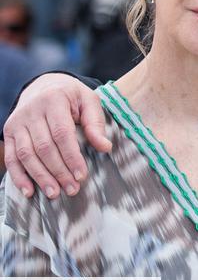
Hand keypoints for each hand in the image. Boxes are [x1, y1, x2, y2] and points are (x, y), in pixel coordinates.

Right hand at [2, 73, 110, 199]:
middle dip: (58, 171)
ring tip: (54, 193)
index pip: (62, 134)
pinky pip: (11, 157)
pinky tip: (30, 191)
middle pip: (44, 147)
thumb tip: (106, 148)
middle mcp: (32, 111)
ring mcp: (17, 122)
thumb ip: (95, 124)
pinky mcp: (8, 132)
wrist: (44, 86)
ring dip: (40, 177)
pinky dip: (19, 176)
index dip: (72, 157)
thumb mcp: (89, 102)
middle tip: (72, 189)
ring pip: (26, 155)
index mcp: (54, 100)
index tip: (82, 175)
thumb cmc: (72, 97)